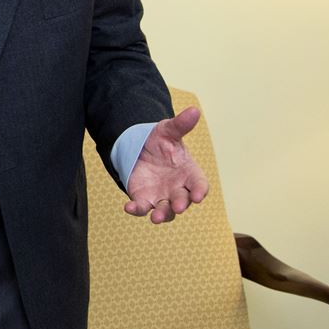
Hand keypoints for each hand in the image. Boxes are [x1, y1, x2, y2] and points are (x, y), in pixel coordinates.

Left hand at [123, 106, 208, 223]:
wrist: (139, 148)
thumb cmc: (161, 141)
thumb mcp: (168, 130)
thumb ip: (181, 124)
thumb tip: (194, 110)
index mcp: (189, 173)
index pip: (199, 184)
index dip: (200, 190)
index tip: (199, 196)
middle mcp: (178, 188)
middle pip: (183, 200)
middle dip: (181, 204)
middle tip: (178, 206)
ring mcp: (162, 196)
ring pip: (165, 210)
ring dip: (162, 214)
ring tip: (156, 218)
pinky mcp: (144, 198)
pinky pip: (142, 207)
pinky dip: (137, 209)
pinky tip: (128, 207)